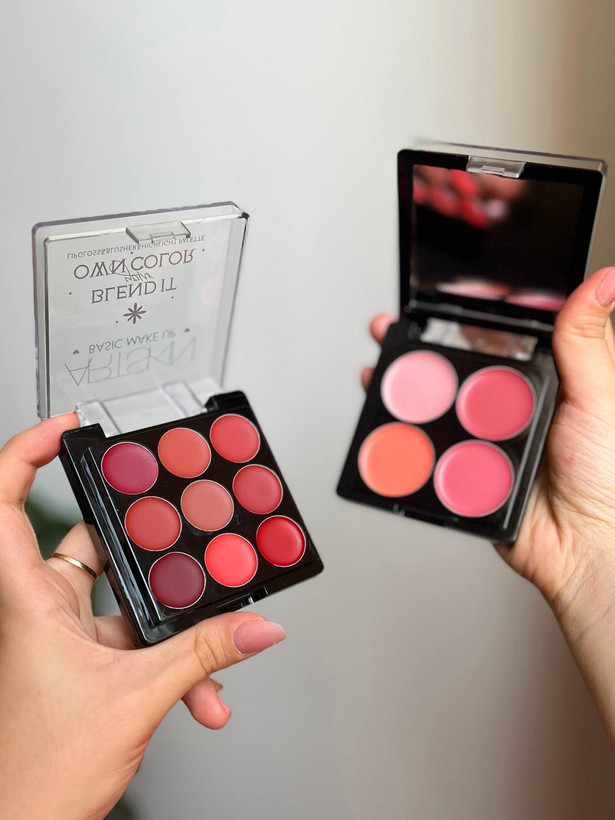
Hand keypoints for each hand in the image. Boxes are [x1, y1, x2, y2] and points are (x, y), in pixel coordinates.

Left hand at [0, 414, 284, 819]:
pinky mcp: (89, 655)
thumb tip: (255, 625)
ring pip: (128, 598)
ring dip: (175, 628)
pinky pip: (141, 637)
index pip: (3, 504)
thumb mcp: (137, 699)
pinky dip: (175, 660)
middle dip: (151, 554)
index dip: (26, 453)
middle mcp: (43, 606)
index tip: (67, 428)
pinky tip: (203, 694)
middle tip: (181, 534)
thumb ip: (205, 655)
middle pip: (94, 544)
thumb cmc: (38, 775)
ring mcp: (67, 631)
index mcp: (27, 600)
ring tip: (207, 661)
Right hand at [364, 267, 614, 743]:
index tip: (438, 300)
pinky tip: (388, 422)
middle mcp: (507, 408)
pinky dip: (404, 436)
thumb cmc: (607, 476)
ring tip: (381, 370)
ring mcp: (482, 439)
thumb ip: (585, 339)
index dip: (464, 317)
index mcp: (540, 382)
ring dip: (402, 388)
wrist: (585, 546)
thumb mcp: (597, 396)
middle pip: (455, 369)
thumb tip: (603, 283)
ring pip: (435, 407)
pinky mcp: (462, 471)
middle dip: (419, 347)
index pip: (496, 339)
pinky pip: (428, 450)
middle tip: (394, 330)